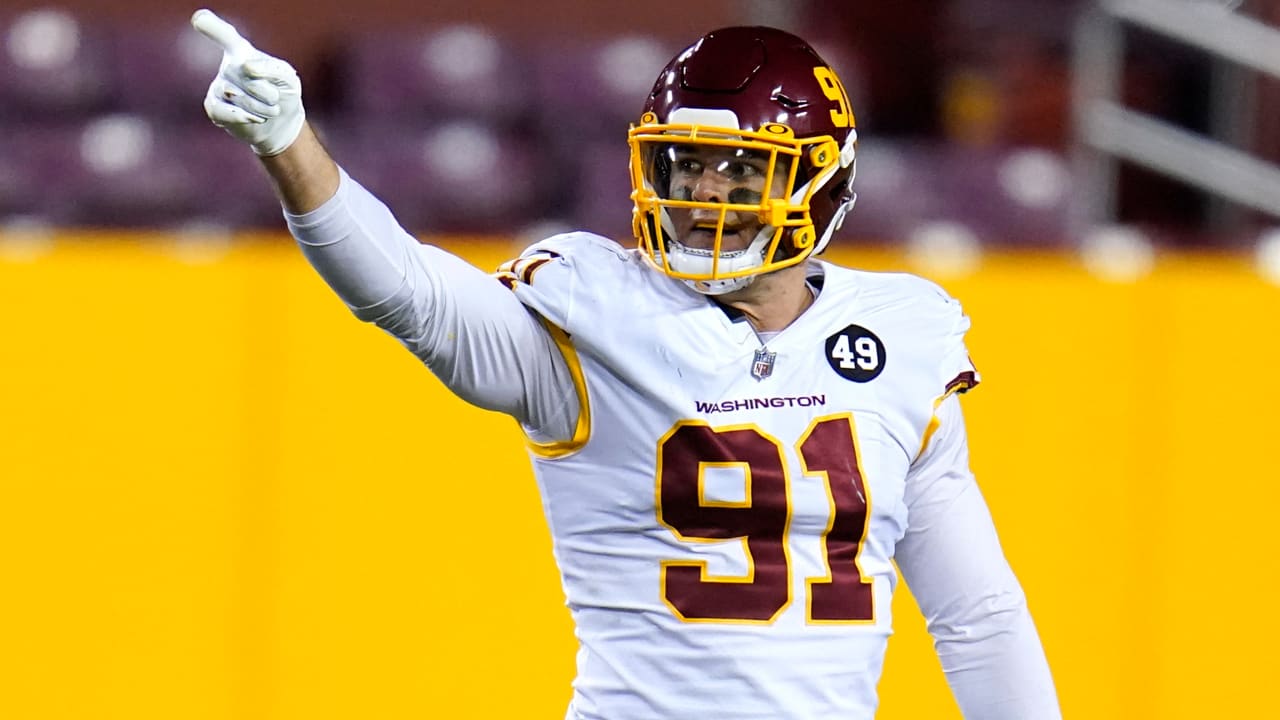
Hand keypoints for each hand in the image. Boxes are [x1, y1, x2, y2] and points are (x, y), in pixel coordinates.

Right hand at [191, 8, 304, 156]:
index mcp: (242, 52)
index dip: (213, 27)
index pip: (225, 36)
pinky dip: (244, 117)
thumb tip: (245, 66)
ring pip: (237, 95)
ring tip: (269, 109)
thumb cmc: (282, 93)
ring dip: (261, 107)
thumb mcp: (288, 78)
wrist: (280, 124)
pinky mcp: (213, 106)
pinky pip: (223, 110)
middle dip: (268, 91)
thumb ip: (272, 68)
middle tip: (274, 97)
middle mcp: (227, 66)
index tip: (200, 20)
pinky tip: (255, 118)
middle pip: (244, 73)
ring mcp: (218, 85)